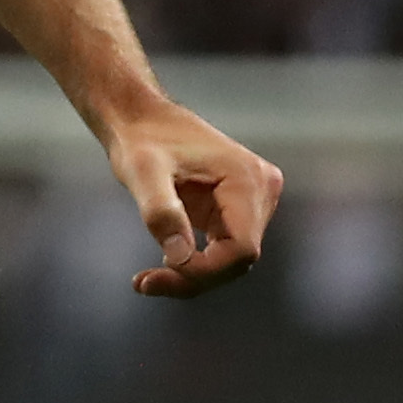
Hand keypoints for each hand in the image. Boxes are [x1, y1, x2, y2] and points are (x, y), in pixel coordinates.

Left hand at [107, 98, 282, 297]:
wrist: (141, 119)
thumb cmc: (140, 139)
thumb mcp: (141, 171)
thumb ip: (160, 211)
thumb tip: (180, 259)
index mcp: (247, 178)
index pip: (242, 248)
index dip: (204, 270)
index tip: (157, 276)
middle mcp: (262, 189)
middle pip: (238, 258)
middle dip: (194, 277)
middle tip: (145, 283)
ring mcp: (256, 200)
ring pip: (232, 259)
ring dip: (194, 274)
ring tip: (148, 278)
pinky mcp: (242, 209)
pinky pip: (225, 248)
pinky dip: (196, 263)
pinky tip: (162, 266)